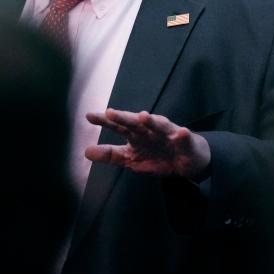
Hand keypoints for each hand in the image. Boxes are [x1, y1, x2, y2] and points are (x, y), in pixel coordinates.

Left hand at [84, 108, 210, 179]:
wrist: (186, 161)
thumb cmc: (157, 155)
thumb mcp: (130, 159)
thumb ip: (110, 155)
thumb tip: (86, 151)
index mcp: (135, 134)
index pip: (118, 126)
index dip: (104, 121)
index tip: (89, 116)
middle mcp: (149, 130)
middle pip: (135, 123)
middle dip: (123, 117)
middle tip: (110, 113)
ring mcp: (167, 134)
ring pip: (159, 126)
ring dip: (151, 121)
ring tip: (143, 116)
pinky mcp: (185, 142)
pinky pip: (184, 138)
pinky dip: (182, 135)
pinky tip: (181, 132)